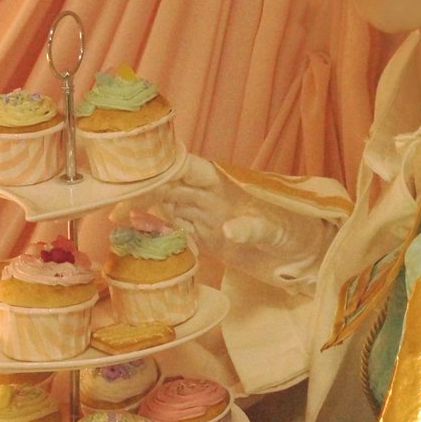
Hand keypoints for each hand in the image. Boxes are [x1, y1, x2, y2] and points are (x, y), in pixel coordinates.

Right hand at [114, 153, 336, 292]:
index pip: (191, 168)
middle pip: (171, 187)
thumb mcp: (280, 231)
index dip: (167, 165)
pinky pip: (177, 233)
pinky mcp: (208, 241)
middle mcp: (212, 199)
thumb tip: (229, 229)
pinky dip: (158, 234)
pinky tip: (138, 235)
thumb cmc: (299, 233)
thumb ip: (255, 229)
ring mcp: (208, 219)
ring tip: (115, 214)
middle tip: (114, 196)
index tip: (140, 166)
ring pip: (168, 208)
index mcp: (228, 186)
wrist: (307, 257)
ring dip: (144, 210)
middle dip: (144, 188)